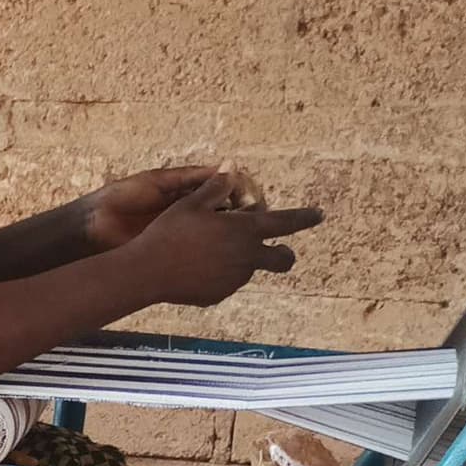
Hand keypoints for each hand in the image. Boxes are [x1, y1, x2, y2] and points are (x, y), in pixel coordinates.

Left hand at [80, 163, 252, 251]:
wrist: (93, 227)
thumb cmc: (119, 198)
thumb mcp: (156, 181)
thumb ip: (189, 176)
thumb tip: (227, 165)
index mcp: (184, 191)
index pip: (222, 187)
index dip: (237, 189)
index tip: (249, 192)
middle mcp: (188, 212)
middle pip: (226, 210)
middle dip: (241, 211)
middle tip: (253, 214)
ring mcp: (183, 232)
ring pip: (218, 231)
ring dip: (233, 231)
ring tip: (245, 232)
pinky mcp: (176, 249)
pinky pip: (202, 250)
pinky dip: (216, 249)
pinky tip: (227, 249)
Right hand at [130, 177, 318, 307]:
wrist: (147, 272)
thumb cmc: (169, 232)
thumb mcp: (191, 203)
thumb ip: (216, 187)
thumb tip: (231, 170)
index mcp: (245, 230)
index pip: (287, 223)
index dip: (305, 217)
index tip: (318, 215)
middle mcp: (247, 257)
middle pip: (283, 259)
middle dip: (285, 253)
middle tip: (279, 249)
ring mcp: (234, 279)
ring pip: (250, 268)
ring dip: (242, 260)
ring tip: (209, 252)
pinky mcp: (218, 294)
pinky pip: (226, 282)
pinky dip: (219, 274)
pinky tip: (194, 267)